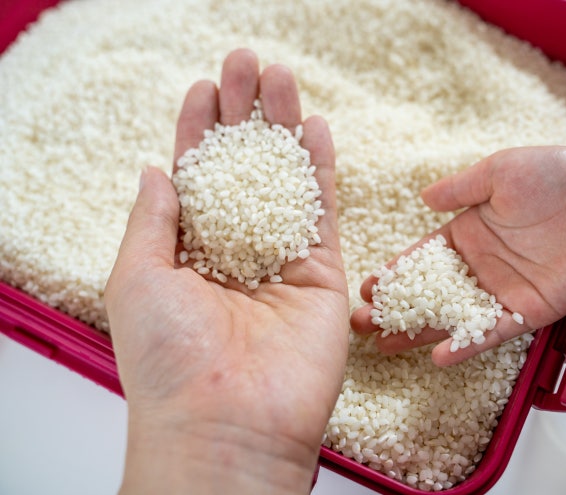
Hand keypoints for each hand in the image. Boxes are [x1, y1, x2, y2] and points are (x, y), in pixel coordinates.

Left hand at [104, 49, 348, 493]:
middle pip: (243, 169)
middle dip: (243, 116)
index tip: (204, 88)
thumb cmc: (169, 361)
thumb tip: (156, 168)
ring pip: (284, 181)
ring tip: (281, 77)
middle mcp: (234, 252)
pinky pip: (322, 212)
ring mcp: (280, 262)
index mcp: (187, 252)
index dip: (199, 131)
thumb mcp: (136, 277)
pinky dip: (319, 169)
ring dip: (282, 128)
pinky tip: (314, 127)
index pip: (196, 178)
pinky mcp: (321, 274)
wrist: (227, 423)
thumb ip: (153, 218)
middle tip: (247, 62)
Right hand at [351, 141, 565, 365]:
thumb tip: (424, 199)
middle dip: (395, 309)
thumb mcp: (498, 172)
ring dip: (420, 332)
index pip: (422, 258)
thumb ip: (460, 188)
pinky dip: (467, 344)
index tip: (367, 287)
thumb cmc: (555, 175)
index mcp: (469, 233)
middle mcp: (480, 266)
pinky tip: (439, 355)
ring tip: (385, 345)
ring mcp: (502, 290)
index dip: (394, 273)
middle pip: (429, 293)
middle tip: (362, 324)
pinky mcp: (529, 311)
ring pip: (452, 316)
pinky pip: (491, 331)